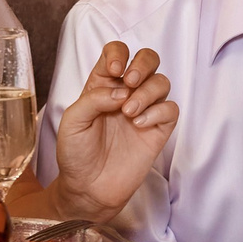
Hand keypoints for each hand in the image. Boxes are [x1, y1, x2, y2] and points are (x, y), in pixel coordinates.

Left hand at [47, 42, 177, 223]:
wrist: (88, 188)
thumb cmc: (76, 154)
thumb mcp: (72, 121)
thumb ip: (94, 98)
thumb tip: (122, 91)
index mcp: (102, 85)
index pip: (117, 53)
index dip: (119, 53)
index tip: (115, 69)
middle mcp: (126, 93)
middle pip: (147, 60)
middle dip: (143, 64)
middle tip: (130, 82)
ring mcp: (144, 110)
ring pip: (161, 82)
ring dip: (147, 92)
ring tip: (129, 113)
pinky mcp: (158, 129)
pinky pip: (170, 109)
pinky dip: (158, 112)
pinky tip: (139, 125)